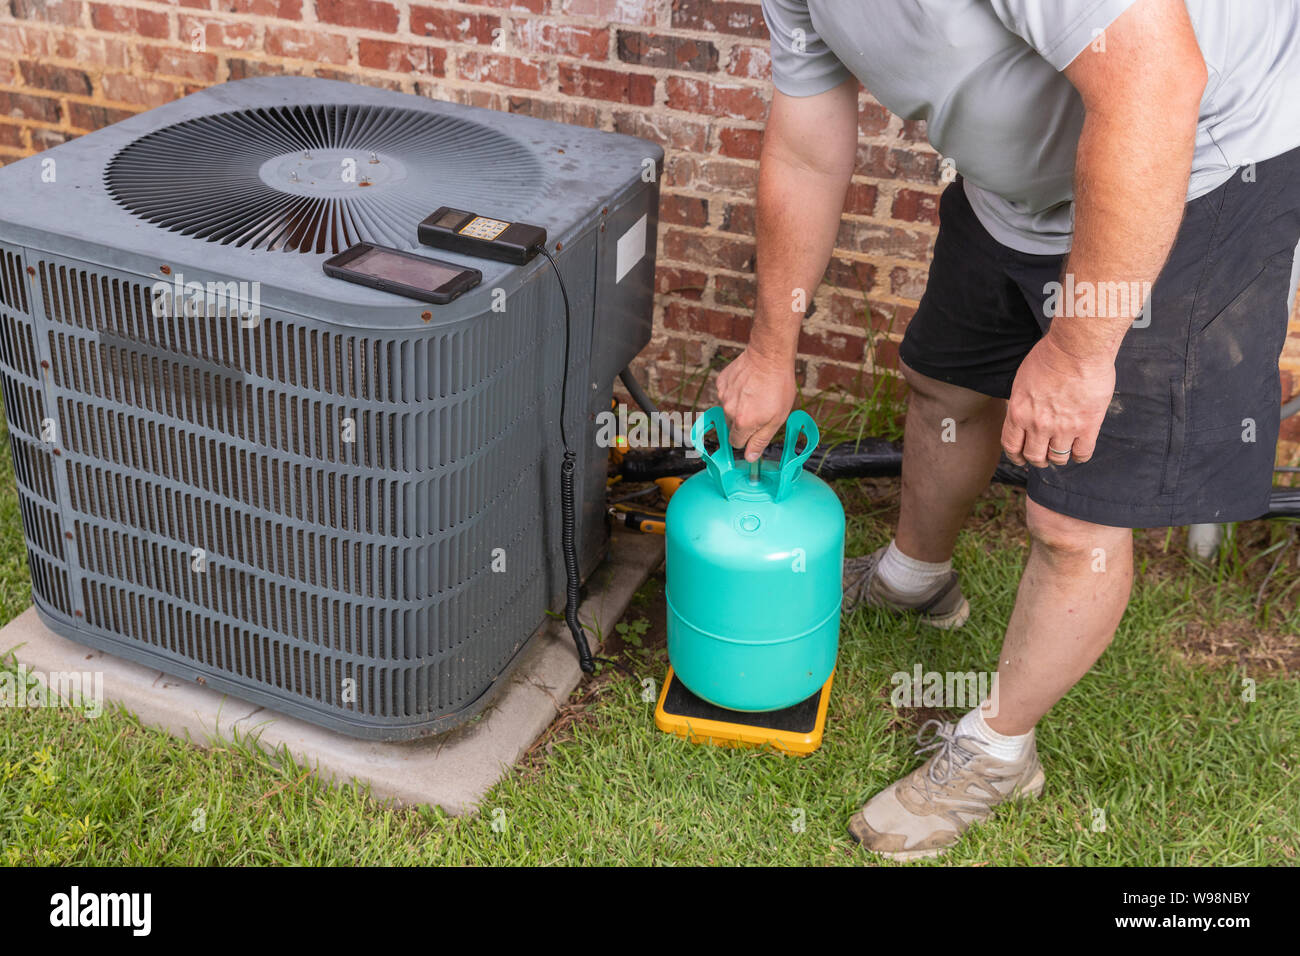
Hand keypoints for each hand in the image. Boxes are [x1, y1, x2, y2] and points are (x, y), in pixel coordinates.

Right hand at [716, 347, 796, 461]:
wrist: (769, 356)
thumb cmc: (778, 386)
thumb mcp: (777, 418)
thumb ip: (761, 440)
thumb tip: (749, 457)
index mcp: (742, 423)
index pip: (736, 443)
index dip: (747, 439)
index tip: (755, 430)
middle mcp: (728, 411)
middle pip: (731, 427)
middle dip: (743, 422)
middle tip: (759, 409)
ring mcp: (723, 395)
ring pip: (728, 409)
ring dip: (739, 406)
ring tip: (755, 393)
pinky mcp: (721, 382)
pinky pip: (726, 394)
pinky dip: (735, 392)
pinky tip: (748, 384)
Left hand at [1002, 334, 1114, 467]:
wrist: (1077, 348)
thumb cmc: (1050, 356)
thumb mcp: (1022, 380)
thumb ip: (1023, 402)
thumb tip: (1024, 413)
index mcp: (1018, 412)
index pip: (1011, 446)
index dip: (1016, 456)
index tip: (1021, 457)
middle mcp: (1038, 424)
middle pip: (1034, 456)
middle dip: (1037, 459)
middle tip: (1043, 456)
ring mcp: (1063, 428)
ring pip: (1057, 458)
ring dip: (1058, 457)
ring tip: (1062, 451)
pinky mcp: (1087, 426)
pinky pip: (1082, 454)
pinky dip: (1079, 456)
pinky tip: (1079, 449)